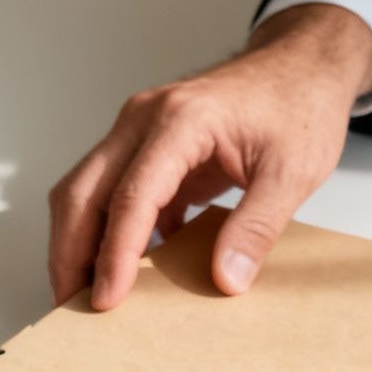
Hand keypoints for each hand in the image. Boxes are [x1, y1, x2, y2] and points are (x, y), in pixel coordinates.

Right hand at [47, 3, 371, 309]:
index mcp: (180, 121)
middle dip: (71, 253)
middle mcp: (145, 119)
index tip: (107, 299)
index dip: (114, 254)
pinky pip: (114, 192)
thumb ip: (257, 227)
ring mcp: (140, 130)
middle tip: (71, 306)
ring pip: (87, 190)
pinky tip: (123, 270)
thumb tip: (226, 279)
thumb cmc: (299, 106)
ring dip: (80, 242)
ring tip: (86, 294)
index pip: (132, 196)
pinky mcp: (149, 147)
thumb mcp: (293, 172)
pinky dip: (110, 231)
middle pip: (84, 192)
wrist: (301, 65)